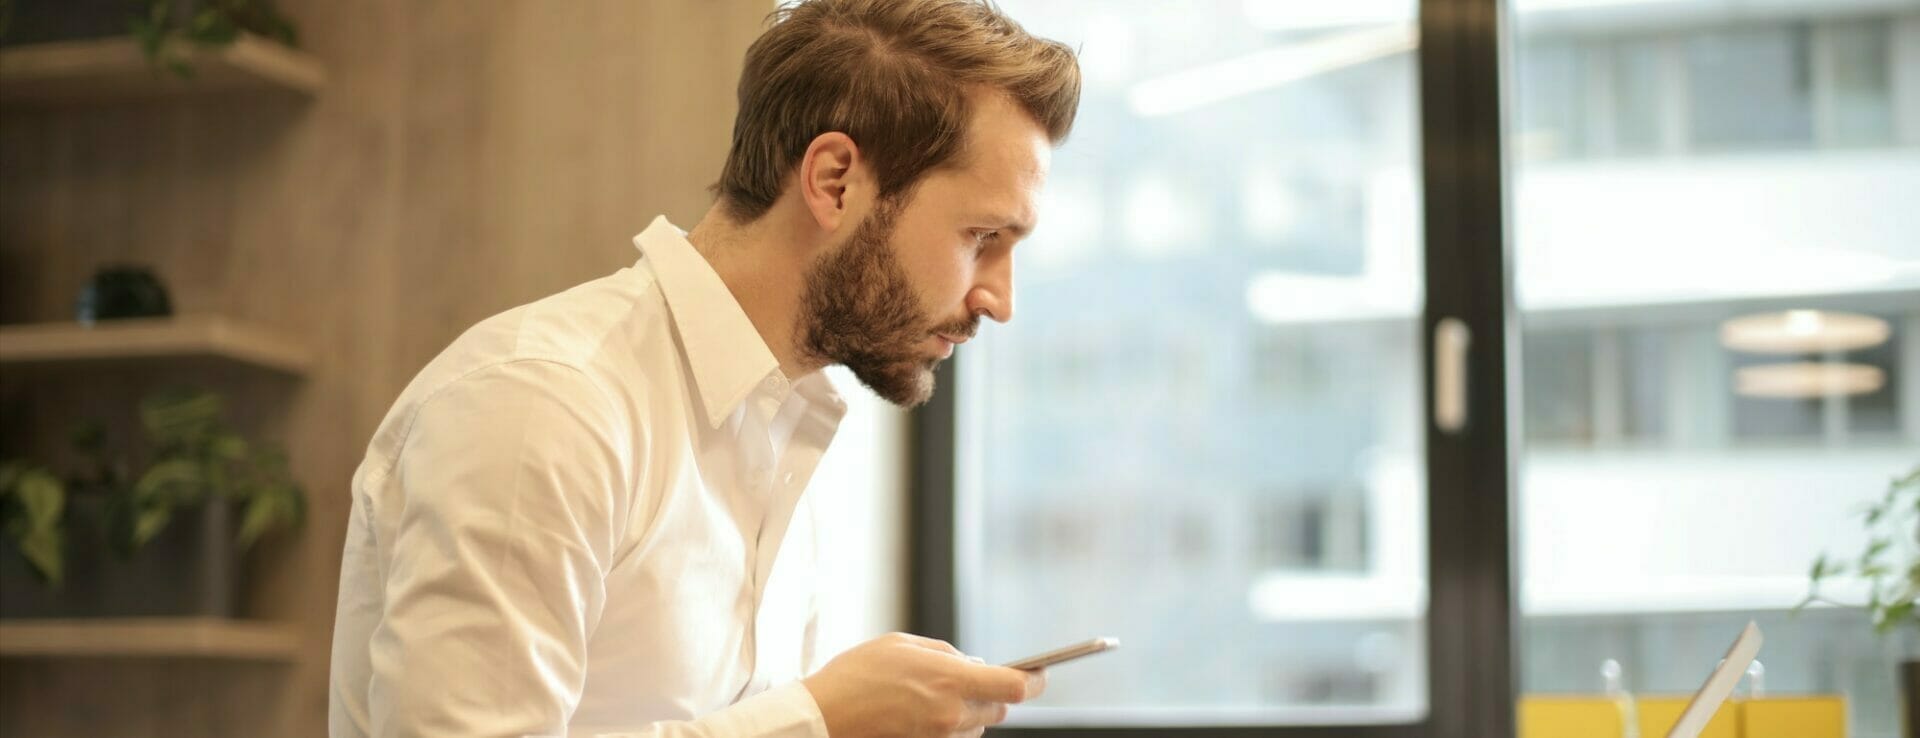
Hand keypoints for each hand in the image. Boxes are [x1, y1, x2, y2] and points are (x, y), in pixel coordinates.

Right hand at [801, 632, 1046, 737]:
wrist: (822, 719)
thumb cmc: (856, 675)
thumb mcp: (902, 645)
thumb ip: (945, 654)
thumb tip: (972, 665)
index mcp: (950, 681)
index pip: (1014, 687)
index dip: (1034, 681)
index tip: (1040, 674)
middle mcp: (952, 715)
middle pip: (999, 709)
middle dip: (992, 693)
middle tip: (969, 678)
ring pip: (976, 726)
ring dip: (968, 710)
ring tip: (930, 694)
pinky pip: (952, 737)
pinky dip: (947, 724)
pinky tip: (918, 710)